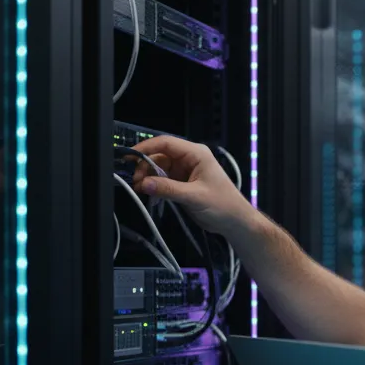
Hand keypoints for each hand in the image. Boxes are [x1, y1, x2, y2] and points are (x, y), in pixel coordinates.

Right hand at [129, 135, 257, 235]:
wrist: (235, 222)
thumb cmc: (223, 205)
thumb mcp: (194, 197)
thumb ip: (168, 189)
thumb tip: (144, 183)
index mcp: (196, 154)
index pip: (166, 143)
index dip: (146, 147)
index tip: (129, 156)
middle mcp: (189, 159)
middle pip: (159, 156)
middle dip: (145, 167)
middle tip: (136, 182)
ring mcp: (185, 171)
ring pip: (159, 168)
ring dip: (148, 177)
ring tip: (141, 190)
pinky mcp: (182, 183)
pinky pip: (163, 180)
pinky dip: (154, 185)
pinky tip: (148, 193)